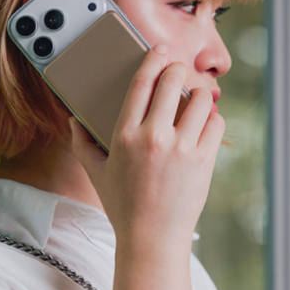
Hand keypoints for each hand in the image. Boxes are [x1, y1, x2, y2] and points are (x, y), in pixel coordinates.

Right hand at [68, 44, 224, 252]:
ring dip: (199, 93)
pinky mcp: (203, 161)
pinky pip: (215, 123)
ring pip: (201, 99)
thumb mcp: (96, 173)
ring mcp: (181, 149)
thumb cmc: (123, 206)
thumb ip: (82, 144)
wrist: (151, 239)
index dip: (152, 60)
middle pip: (172, 82)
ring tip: (194, 99)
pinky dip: (212, 118)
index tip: (160, 50)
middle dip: (178, 69)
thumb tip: (74, 121)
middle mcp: (153, 138)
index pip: (141, 84)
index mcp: (125, 136)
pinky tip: (204, 123)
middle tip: (178, 71)